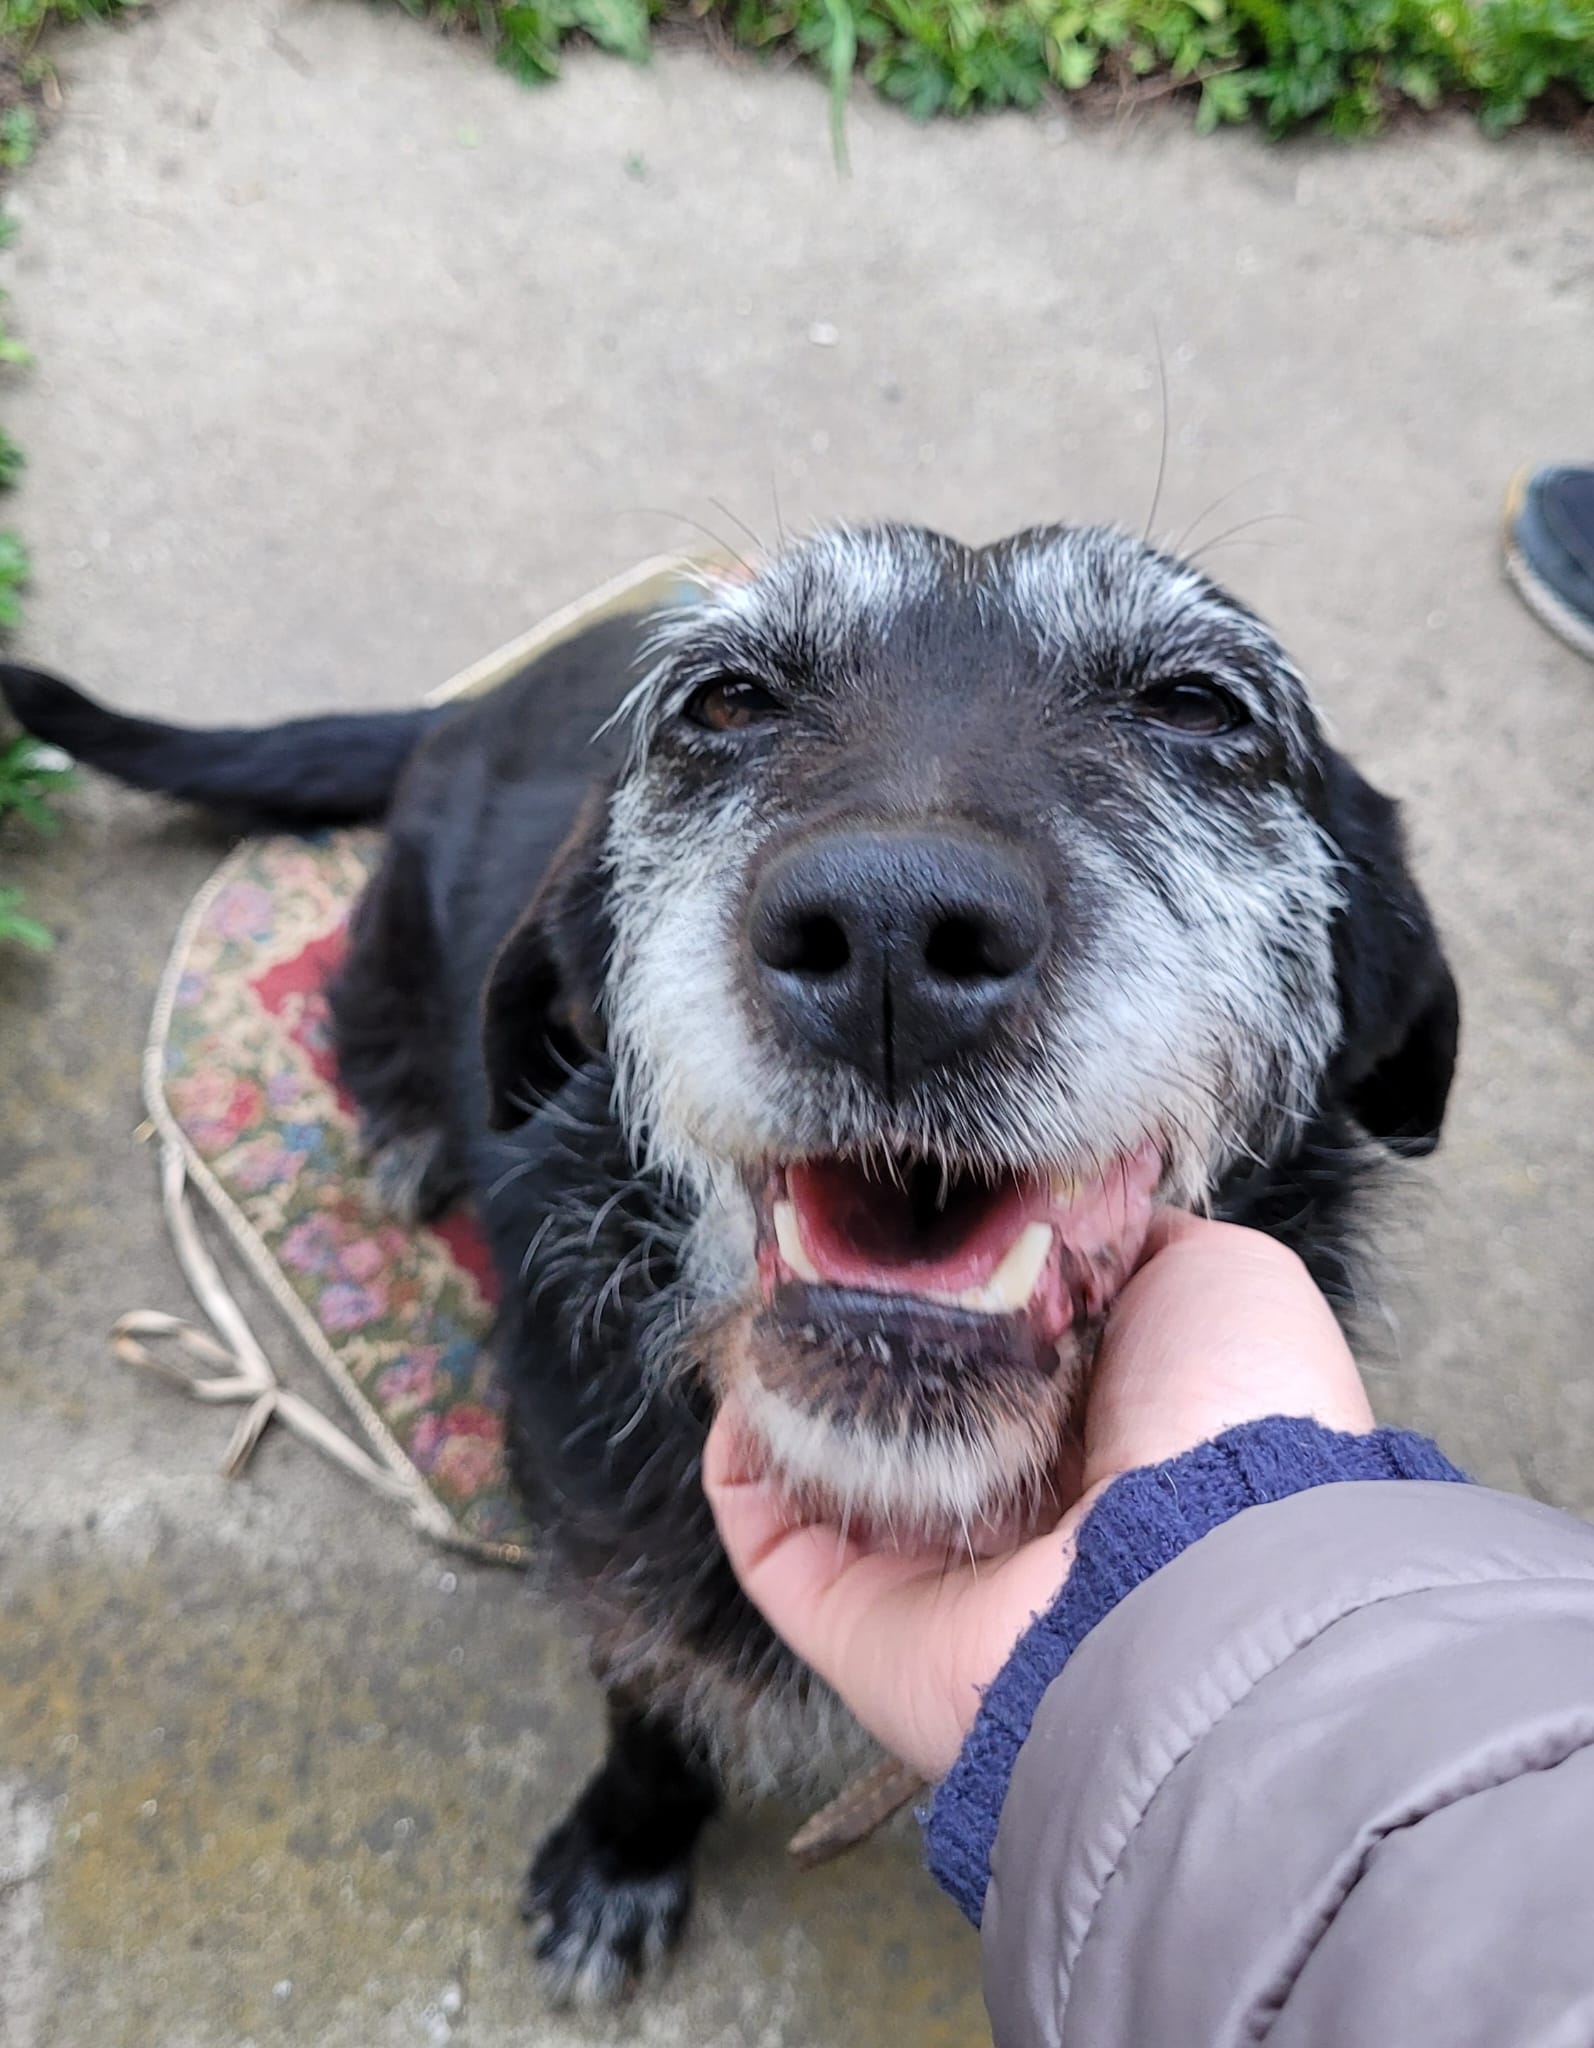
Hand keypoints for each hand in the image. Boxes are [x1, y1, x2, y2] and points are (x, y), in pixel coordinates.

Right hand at [703, 1211, 1374, 1780]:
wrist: (1208, 1578)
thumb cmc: (1227, 1418)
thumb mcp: (1220, 1277)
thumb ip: (1135, 1239)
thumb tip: (1065, 1218)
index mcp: (1096, 1423)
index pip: (990, 1340)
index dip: (942, 1270)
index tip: (900, 1209)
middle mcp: (1011, 1495)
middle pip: (901, 1391)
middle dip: (855, 1314)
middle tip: (817, 1244)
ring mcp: (927, 1562)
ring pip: (823, 1453)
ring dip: (786, 1372)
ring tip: (770, 1294)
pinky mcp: (854, 1615)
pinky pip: (765, 1531)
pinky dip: (739, 1455)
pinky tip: (748, 1379)